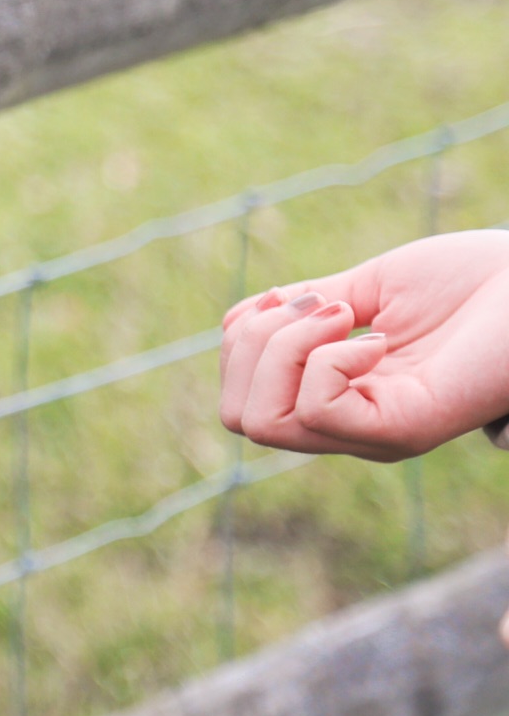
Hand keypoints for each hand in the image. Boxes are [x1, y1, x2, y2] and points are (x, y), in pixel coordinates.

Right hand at [219, 230, 508, 461]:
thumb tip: (238, 321)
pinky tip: (378, 337)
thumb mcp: (370, 286)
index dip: (243, 338)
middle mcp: (351, 427)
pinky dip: (326, 360)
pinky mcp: (404, 430)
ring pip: (262, 419)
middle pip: (237, 417)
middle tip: (324, 305)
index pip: (240, 398)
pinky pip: (317, 408)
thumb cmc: (477, 281)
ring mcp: (374, 434)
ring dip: (285, 348)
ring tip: (349, 316)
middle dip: (253, 345)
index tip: (297, 295)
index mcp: (340, 397)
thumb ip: (308, 308)